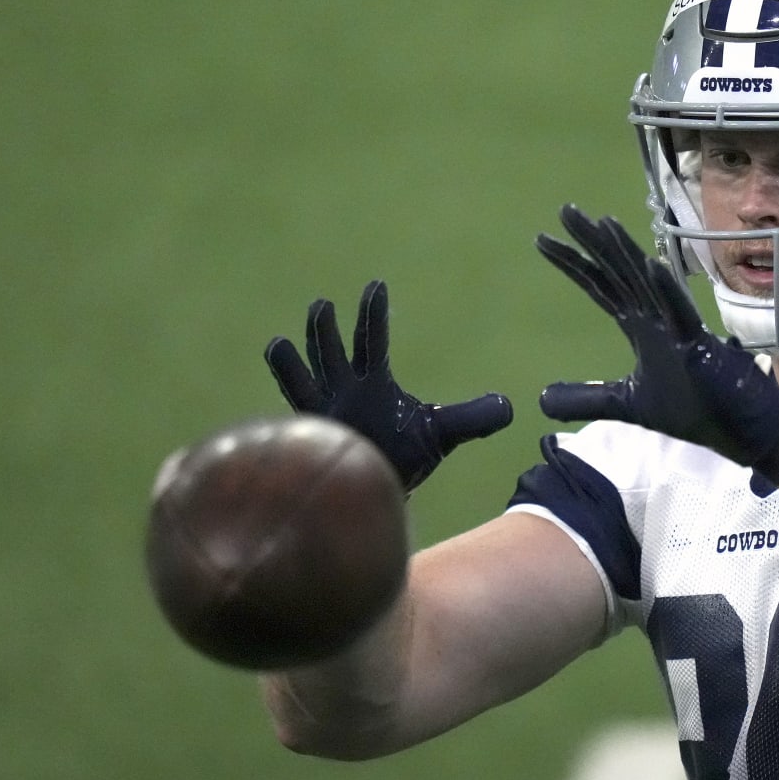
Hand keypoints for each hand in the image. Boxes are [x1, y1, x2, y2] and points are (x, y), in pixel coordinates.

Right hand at [264, 280, 512, 490]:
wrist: (385, 493)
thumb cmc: (406, 456)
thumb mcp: (442, 432)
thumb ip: (472, 417)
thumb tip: (511, 408)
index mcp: (372, 383)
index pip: (371, 341)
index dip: (373, 315)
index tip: (376, 286)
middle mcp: (343, 391)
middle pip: (330, 353)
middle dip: (326, 331)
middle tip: (323, 305)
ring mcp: (325, 414)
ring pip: (302, 382)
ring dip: (292, 364)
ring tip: (277, 344)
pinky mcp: (314, 441)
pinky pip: (294, 424)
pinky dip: (285, 417)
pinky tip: (267, 410)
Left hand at [535, 205, 778, 482]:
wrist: (736, 430)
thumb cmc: (691, 409)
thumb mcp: (626, 404)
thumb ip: (588, 398)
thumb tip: (540, 401)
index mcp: (640, 325)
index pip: (601, 285)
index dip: (573, 263)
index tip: (543, 240)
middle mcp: (656, 317)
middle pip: (619, 272)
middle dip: (592, 242)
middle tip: (565, 210)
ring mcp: (678, 327)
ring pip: (648, 282)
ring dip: (627, 253)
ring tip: (603, 223)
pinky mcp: (699, 345)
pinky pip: (680, 313)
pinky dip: (666, 289)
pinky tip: (650, 265)